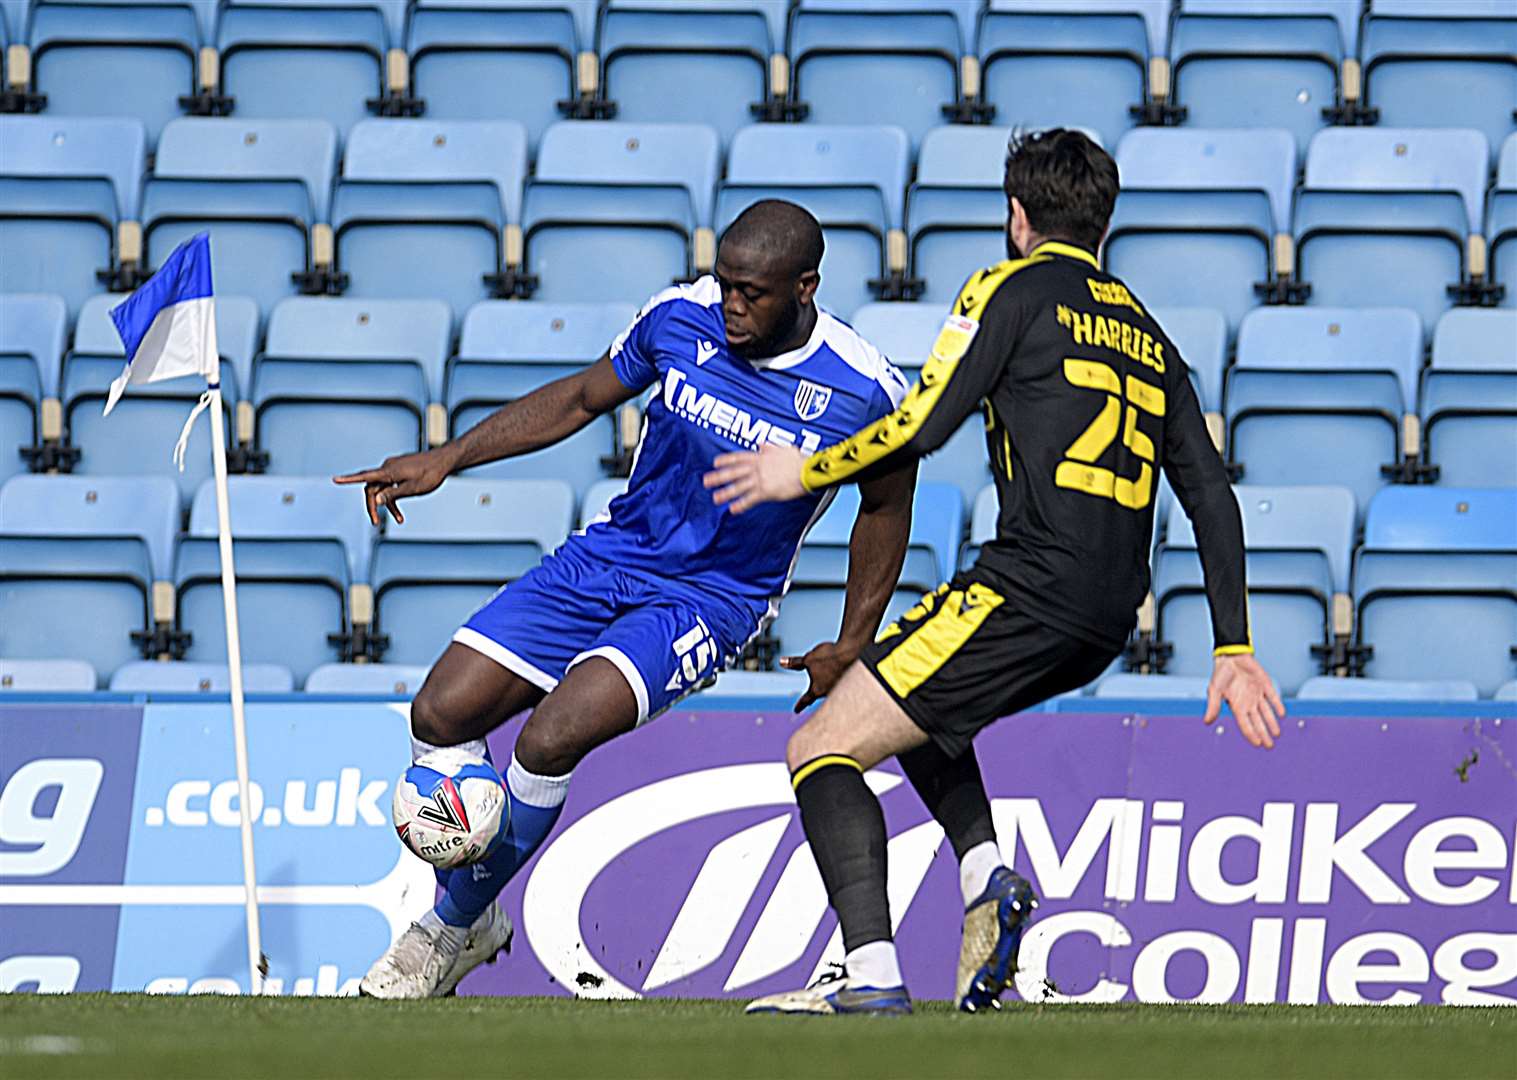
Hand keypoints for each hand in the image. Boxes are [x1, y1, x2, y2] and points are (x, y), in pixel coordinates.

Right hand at [333, 448, 456, 524]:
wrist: (445, 460)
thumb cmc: (430, 474)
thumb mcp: (412, 489)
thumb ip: (392, 494)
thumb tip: (375, 500)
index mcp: (389, 471)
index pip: (365, 476)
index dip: (349, 479)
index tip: (335, 480)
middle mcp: (388, 467)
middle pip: (372, 487)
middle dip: (373, 505)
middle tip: (375, 521)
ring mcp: (394, 468)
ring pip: (383, 488)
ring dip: (387, 504)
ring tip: (398, 519)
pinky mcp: (400, 470)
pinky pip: (392, 485)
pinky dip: (394, 497)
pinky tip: (400, 513)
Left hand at [703, 444, 807, 513]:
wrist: (808, 470)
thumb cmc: (800, 460)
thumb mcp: (784, 449)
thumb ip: (770, 448)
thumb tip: (762, 444)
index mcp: (761, 456)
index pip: (739, 458)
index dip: (726, 460)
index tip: (715, 462)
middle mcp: (758, 467)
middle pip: (734, 472)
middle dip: (719, 477)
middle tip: (706, 481)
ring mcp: (761, 479)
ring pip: (739, 486)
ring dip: (726, 492)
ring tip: (716, 498)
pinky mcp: (767, 492)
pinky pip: (751, 499)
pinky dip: (741, 504)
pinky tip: (733, 509)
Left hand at [780, 641, 856, 711]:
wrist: (852, 652)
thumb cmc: (830, 657)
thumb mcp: (808, 659)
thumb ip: (795, 663)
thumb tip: (781, 662)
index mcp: (817, 689)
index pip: (805, 700)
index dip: (799, 705)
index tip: (796, 710)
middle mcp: (829, 692)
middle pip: (819, 695)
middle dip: (814, 694)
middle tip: (809, 698)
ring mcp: (840, 687)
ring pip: (829, 688)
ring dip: (826, 683)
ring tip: (827, 671)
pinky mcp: (848, 681)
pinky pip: (839, 682)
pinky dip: (836, 678)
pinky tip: (838, 669)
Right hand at [1204, 653, 1285, 749]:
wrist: (1231, 656)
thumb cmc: (1221, 673)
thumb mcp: (1214, 690)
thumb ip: (1213, 706)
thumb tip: (1207, 722)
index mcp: (1236, 706)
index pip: (1245, 724)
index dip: (1251, 734)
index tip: (1258, 744)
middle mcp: (1248, 702)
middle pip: (1258, 722)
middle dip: (1263, 734)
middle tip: (1269, 745)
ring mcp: (1257, 694)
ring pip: (1266, 712)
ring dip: (1272, 723)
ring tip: (1276, 734)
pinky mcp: (1265, 685)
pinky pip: (1273, 697)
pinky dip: (1277, 705)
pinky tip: (1281, 714)